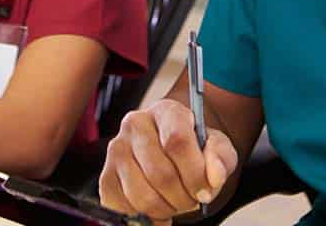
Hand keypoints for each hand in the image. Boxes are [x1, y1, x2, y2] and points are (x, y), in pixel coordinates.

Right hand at [99, 99, 238, 223]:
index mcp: (166, 111)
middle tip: (192, 201)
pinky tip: (156, 209)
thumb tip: (214, 177)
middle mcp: (135, 125)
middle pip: (159, 173)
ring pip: (141, 195)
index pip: (177, 141)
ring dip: (165, 210)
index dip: (194, 173)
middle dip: (182, 198)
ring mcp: (116, 150)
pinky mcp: (106, 176)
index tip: (205, 192)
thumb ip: (220, 156)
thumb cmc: (194, 149)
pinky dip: (144, 217)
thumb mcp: (217, 146)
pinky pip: (123, 207)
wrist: (172, 153)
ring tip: (175, 203)